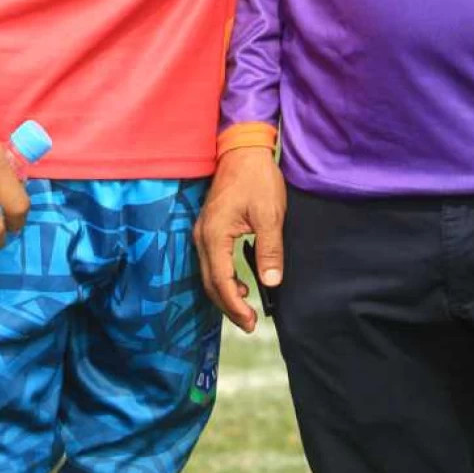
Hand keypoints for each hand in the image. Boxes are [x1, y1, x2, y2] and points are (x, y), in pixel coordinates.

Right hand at [194, 148, 286, 333]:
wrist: (243, 148)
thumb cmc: (257, 178)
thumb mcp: (270, 214)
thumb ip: (269, 249)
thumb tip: (271, 283)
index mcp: (214, 234)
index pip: (220, 280)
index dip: (234, 305)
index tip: (250, 322)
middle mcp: (202, 235)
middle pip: (209, 282)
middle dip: (228, 306)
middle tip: (248, 324)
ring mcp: (202, 231)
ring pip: (208, 273)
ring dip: (224, 293)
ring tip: (245, 308)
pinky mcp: (208, 227)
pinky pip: (210, 261)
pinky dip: (222, 278)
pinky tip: (239, 283)